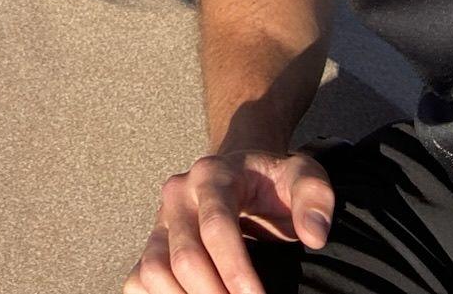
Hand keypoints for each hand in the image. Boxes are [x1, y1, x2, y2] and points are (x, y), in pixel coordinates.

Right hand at [124, 151, 332, 293]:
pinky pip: (137, 279)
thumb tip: (313, 235)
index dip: (236, 270)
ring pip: (154, 270)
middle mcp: (177, 195)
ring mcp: (160, 221)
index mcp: (212, 175)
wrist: (241, 173)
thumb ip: (314, 196)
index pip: (217, 226)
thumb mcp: (303, 174)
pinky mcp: (153, 244)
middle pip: (184, 257)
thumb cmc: (272, 181)